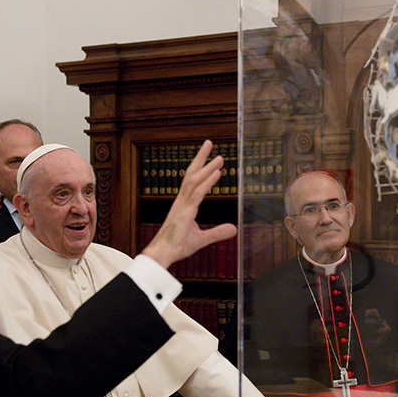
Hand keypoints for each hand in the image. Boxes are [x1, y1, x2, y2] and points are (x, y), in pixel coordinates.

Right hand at [142, 140, 236, 268]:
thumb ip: (217, 232)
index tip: (210, 157)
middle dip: (200, 158)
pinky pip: (197, 194)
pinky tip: (217, 173)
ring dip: (207, 167)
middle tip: (209, 143)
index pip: (192, 181)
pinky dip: (207, 182)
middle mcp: (182, 201)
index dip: (200, 167)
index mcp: (184, 204)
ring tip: (219, 157)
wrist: (163, 254)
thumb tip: (233, 228)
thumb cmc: (176, 246)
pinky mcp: (184, 212)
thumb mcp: (202, 238)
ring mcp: (182, 205)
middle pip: (191, 173)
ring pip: (194, 180)